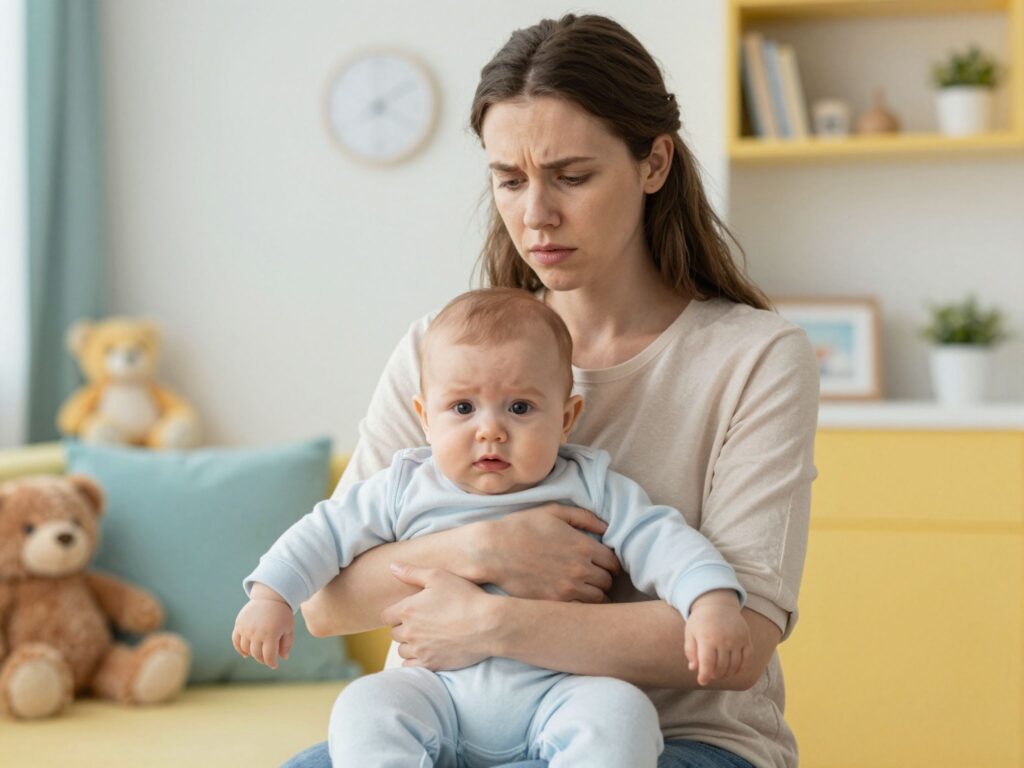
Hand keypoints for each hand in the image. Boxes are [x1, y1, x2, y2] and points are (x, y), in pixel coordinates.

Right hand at [232, 596, 294, 669]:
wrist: (270, 597)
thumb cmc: (282, 614)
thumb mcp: (289, 628)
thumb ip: (287, 644)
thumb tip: (283, 658)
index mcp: (271, 634)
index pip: (268, 656)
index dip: (272, 663)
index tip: (274, 665)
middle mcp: (257, 632)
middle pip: (257, 654)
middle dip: (263, 659)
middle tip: (268, 659)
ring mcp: (246, 628)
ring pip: (246, 649)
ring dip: (252, 654)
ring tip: (259, 653)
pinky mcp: (239, 624)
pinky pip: (236, 641)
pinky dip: (239, 649)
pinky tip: (245, 653)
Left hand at [381, 563, 500, 671]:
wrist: (488, 625)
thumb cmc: (464, 597)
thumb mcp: (438, 576)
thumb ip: (411, 572)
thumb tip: (391, 566)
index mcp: (407, 610)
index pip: (386, 616)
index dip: (396, 612)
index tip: (409, 610)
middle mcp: (410, 632)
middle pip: (394, 633)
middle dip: (404, 627)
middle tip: (421, 621)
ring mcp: (420, 650)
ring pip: (402, 650)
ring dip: (409, 644)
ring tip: (425, 636)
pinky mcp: (432, 664)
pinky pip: (411, 666)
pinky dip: (415, 659)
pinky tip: (427, 651)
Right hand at [482, 504, 621, 601]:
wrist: (493, 550)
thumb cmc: (521, 528)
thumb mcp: (552, 512)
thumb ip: (583, 517)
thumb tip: (606, 527)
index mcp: (583, 546)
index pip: (613, 563)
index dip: (611, 565)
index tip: (604, 566)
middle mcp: (580, 569)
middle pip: (607, 583)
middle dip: (603, 580)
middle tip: (594, 578)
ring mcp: (567, 589)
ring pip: (597, 600)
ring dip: (594, 595)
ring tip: (584, 591)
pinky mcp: (553, 603)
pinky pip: (579, 611)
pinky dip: (580, 608)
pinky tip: (571, 600)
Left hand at [684, 590, 751, 685]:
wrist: (717, 603)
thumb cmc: (700, 621)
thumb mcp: (690, 633)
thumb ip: (691, 651)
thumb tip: (694, 668)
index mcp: (707, 638)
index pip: (707, 664)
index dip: (705, 675)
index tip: (702, 681)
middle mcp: (723, 639)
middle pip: (721, 667)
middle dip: (714, 675)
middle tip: (710, 674)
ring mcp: (737, 639)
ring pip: (734, 666)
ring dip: (726, 673)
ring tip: (719, 672)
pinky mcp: (746, 638)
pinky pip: (747, 659)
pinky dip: (740, 668)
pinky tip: (733, 668)